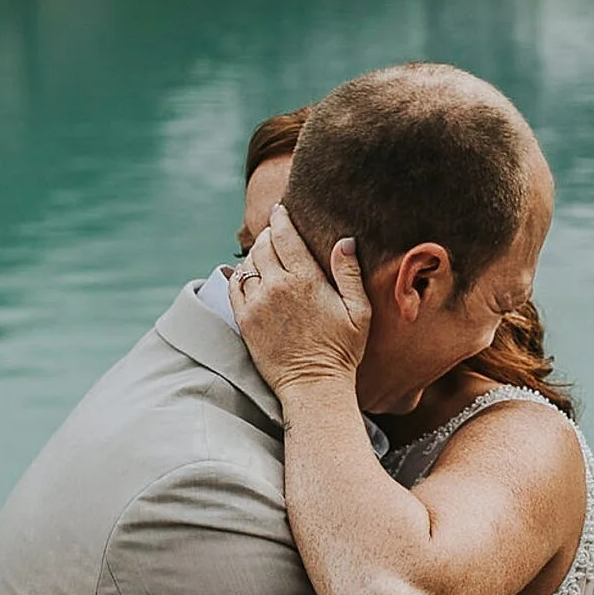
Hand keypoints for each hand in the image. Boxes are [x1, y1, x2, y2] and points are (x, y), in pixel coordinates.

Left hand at [228, 204, 370, 396]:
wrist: (313, 384)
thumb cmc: (341, 349)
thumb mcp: (359, 310)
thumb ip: (349, 273)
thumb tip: (344, 241)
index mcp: (306, 280)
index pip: (285, 236)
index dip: (281, 219)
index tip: (280, 210)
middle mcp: (277, 286)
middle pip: (264, 245)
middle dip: (269, 234)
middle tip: (275, 232)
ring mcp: (257, 303)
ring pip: (248, 263)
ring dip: (255, 253)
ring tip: (265, 252)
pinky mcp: (244, 319)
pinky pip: (235, 285)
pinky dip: (240, 274)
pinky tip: (250, 274)